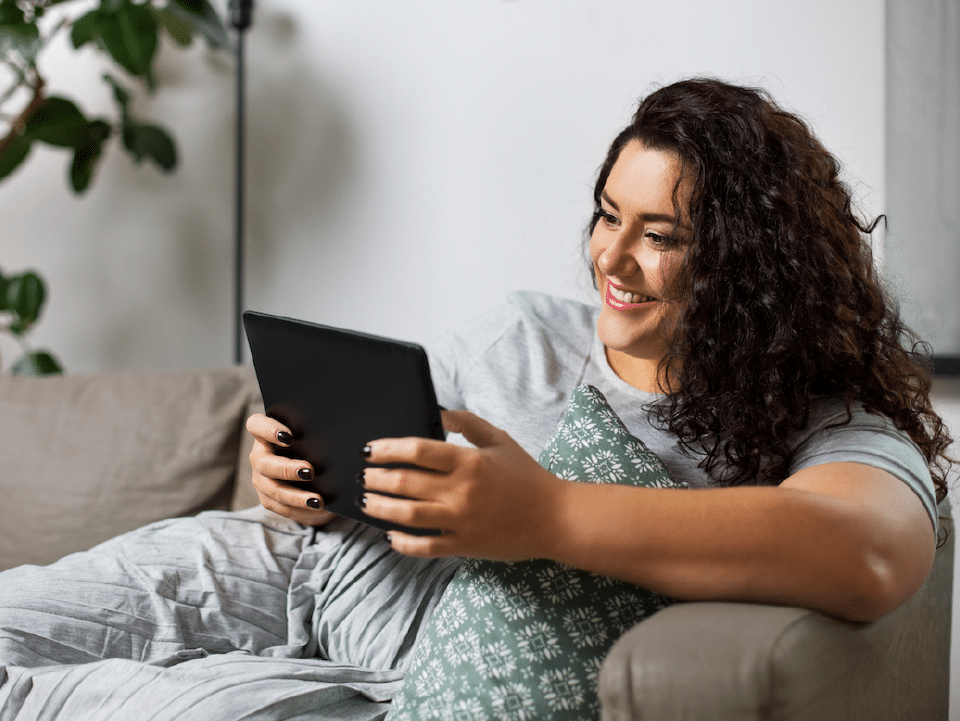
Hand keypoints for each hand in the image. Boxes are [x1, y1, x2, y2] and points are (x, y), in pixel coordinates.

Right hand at [245, 413, 337, 525]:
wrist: (316, 473)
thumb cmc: (314, 445)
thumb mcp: (313, 437)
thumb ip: (315, 434)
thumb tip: (336, 435)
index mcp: (266, 433)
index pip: (257, 425)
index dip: (268, 430)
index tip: (288, 437)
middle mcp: (260, 455)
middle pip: (263, 463)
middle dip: (287, 469)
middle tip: (310, 471)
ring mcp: (261, 478)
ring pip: (272, 489)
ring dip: (295, 496)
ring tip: (317, 500)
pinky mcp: (268, 498)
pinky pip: (281, 507)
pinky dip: (299, 509)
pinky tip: (315, 508)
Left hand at [360, 410, 565, 559]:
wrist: (555, 518)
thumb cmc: (527, 476)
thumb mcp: (500, 440)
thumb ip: (467, 423)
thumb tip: (437, 411)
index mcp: (469, 462)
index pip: (417, 451)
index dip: (387, 449)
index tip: (370, 450)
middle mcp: (461, 491)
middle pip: (405, 483)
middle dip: (376, 478)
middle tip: (363, 475)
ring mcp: (461, 521)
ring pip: (407, 515)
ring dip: (381, 508)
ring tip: (366, 502)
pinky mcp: (464, 546)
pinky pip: (424, 547)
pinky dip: (402, 543)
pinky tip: (390, 535)